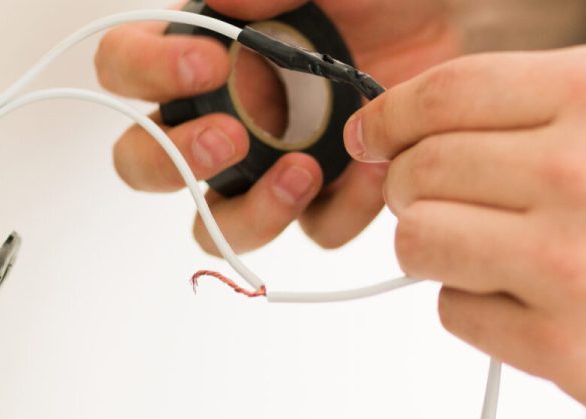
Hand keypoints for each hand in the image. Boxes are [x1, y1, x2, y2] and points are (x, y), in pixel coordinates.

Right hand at [97, 0, 458, 254]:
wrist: (461, 20)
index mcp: (200, 49)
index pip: (124, 66)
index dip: (146, 71)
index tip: (206, 60)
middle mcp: (221, 111)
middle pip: (145, 163)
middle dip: (171, 161)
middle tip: (227, 136)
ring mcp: (269, 161)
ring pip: (217, 223)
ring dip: (248, 212)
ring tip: (303, 171)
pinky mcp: (328, 195)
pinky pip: (316, 230)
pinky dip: (341, 211)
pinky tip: (373, 171)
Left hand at [350, 46, 585, 418]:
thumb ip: (537, 114)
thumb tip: (411, 129)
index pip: (442, 93)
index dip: (392, 118)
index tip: (374, 137)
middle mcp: (584, 169)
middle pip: (420, 169)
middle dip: (417, 190)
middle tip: (453, 207)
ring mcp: (571, 264)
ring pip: (421, 241)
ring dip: (439, 251)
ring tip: (498, 257)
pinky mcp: (564, 347)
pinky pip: (457, 313)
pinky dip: (479, 310)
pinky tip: (542, 304)